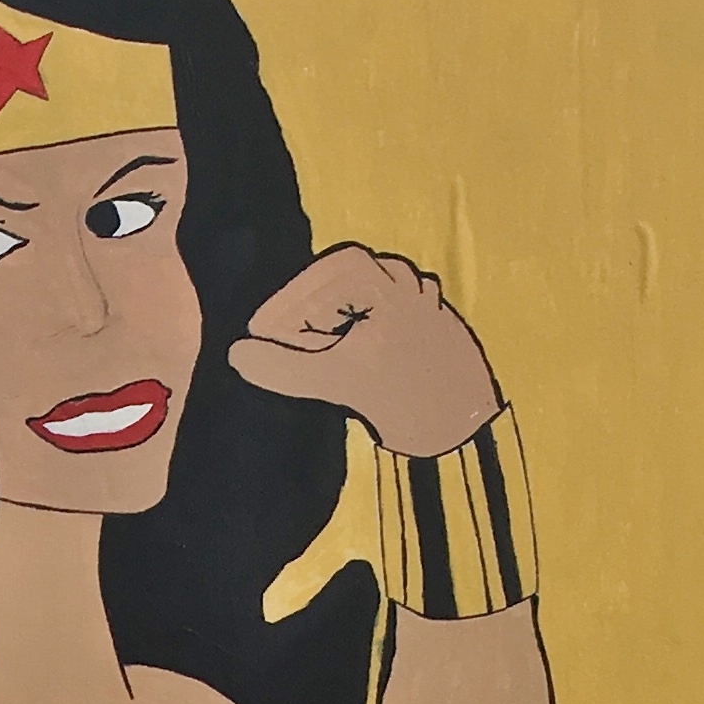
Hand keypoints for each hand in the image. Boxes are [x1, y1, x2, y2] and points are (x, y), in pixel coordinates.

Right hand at [231, 243, 497, 457]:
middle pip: (352, 280)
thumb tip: (238, 354)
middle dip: (318, 307)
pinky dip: (375, 327)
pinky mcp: (444, 331)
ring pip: (379, 294)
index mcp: (386, 285)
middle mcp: (412, 286)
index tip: (268, 330)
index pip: (328, 271)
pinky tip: (363, 356)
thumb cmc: (405, 398)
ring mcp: (431, 308)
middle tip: (292, 338)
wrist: (465, 431)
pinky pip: (403, 312)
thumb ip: (284, 366)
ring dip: (348, 316)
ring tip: (327, 348)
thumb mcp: (335, 381)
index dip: (293, 298)